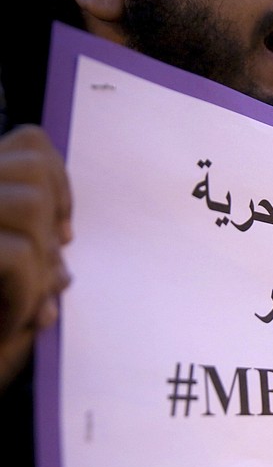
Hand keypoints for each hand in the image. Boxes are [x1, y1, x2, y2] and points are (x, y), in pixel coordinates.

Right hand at [0, 126, 71, 392]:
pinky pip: (16, 253)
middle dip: (55, 218)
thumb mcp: (11, 290)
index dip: (60, 178)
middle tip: (56, 263)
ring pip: (27, 204)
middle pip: (30, 166)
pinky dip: (25, 292)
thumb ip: (32, 252)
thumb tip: (64, 244)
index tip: (66, 231)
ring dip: (39, 261)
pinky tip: (13, 322)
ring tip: (23, 304)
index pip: (29, 143)